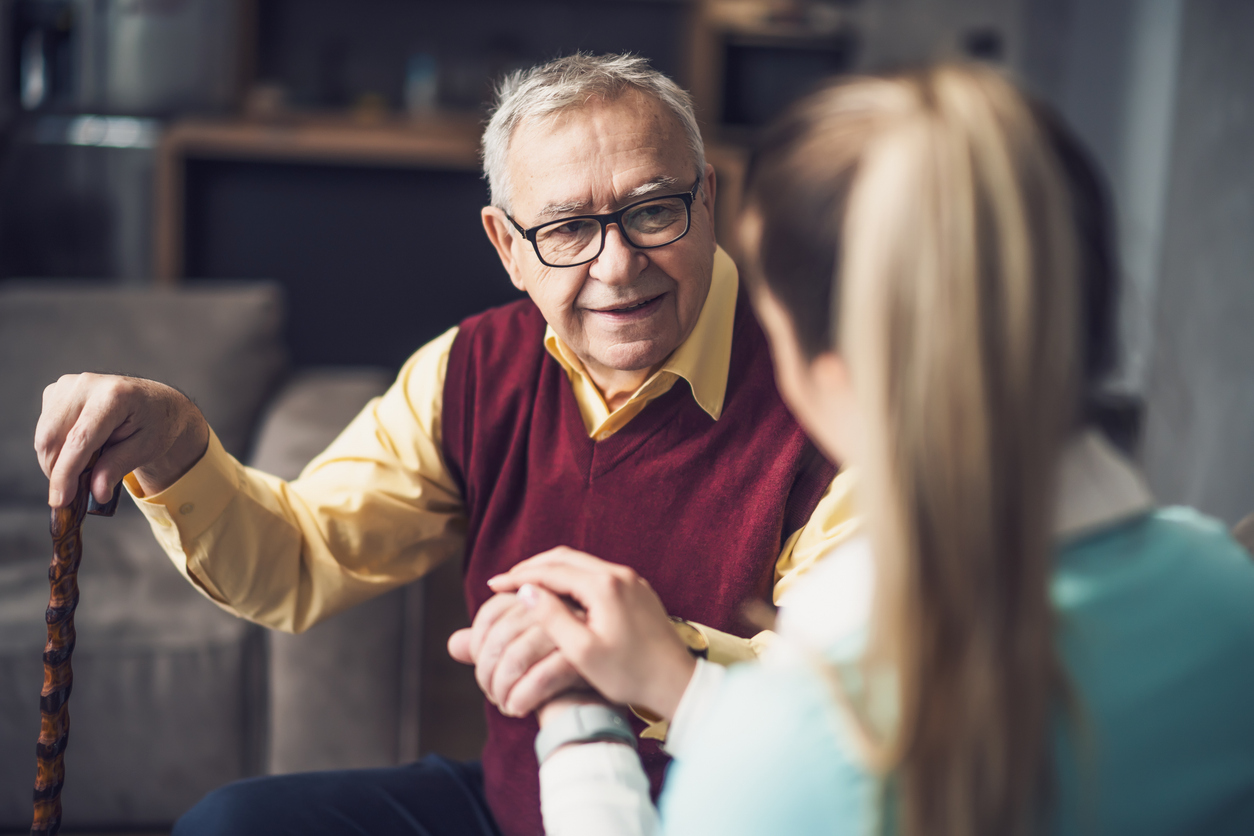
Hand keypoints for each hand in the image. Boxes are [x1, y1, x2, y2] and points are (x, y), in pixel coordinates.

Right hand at [35, 373, 208, 507]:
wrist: (156, 402)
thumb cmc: (155, 424)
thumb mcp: (146, 449)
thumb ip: (118, 467)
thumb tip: (97, 493)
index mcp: (115, 395)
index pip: (79, 440)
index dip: (65, 473)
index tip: (59, 501)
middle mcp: (86, 384)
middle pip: (52, 438)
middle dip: (58, 471)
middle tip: (75, 492)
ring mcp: (68, 385)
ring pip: (44, 436)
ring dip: (56, 462)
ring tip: (86, 467)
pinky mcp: (57, 391)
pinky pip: (45, 429)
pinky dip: (56, 448)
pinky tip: (81, 450)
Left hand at [446, 591, 588, 716]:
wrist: (595, 704)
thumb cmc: (554, 679)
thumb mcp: (518, 660)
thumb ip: (487, 648)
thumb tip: (455, 644)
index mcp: (538, 597)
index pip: (492, 611)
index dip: (479, 644)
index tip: (483, 672)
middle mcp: (555, 605)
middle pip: (502, 635)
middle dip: (488, 672)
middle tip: (492, 694)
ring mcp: (571, 628)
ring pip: (517, 656)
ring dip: (502, 688)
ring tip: (504, 705)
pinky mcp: (583, 657)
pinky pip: (540, 677)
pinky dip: (521, 697)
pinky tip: (517, 709)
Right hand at [488, 547, 696, 721]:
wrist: (676, 682)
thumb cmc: (629, 674)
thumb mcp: (583, 652)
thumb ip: (552, 618)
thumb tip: (526, 592)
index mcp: (603, 586)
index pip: (551, 571)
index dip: (518, 577)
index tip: (492, 585)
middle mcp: (618, 575)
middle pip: (565, 558)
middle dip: (532, 567)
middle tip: (505, 581)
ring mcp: (631, 580)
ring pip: (581, 564)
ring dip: (551, 570)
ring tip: (526, 586)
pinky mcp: (637, 590)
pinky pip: (596, 573)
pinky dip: (571, 578)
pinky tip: (560, 594)